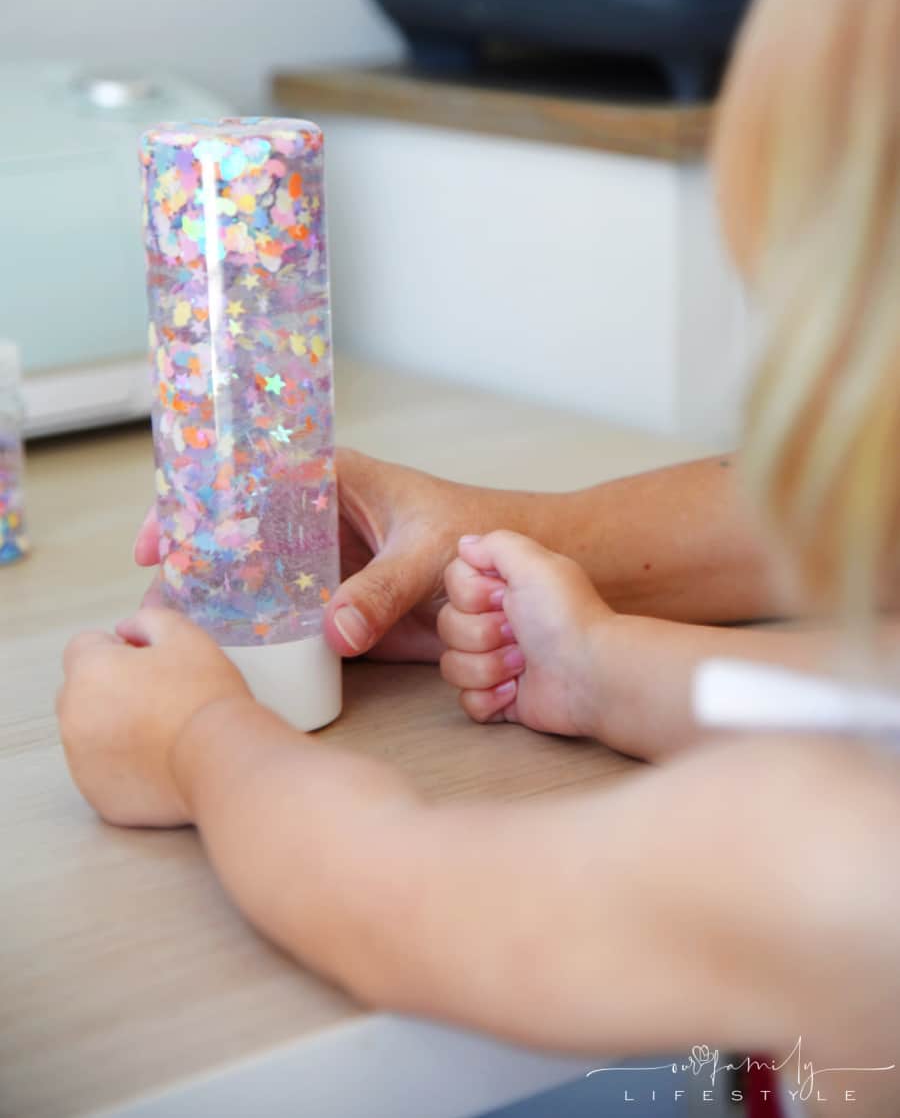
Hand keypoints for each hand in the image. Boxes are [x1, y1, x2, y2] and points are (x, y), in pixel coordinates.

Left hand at [58, 609, 251, 827]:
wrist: (223, 760)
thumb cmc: (205, 694)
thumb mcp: (184, 636)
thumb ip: (147, 620)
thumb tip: (125, 629)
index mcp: (88, 671)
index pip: (85, 646)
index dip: (120, 650)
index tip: (151, 665)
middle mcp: (73, 716)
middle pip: (81, 690)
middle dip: (109, 688)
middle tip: (158, 698)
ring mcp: (81, 761)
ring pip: (88, 732)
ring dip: (112, 726)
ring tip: (162, 733)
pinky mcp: (96, 795)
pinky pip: (101, 770)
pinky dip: (121, 765)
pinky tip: (158, 761)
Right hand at [135, 448, 541, 663]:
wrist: (517, 574)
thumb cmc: (478, 530)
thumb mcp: (426, 551)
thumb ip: (384, 589)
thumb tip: (335, 631)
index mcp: (329, 479)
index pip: (245, 477)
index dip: (194, 503)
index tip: (160, 538)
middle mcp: (313, 520)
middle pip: (236, 534)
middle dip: (192, 562)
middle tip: (156, 601)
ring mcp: (320, 566)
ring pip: (253, 581)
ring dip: (217, 604)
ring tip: (175, 634)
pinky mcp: (335, 607)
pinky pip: (285, 621)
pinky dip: (257, 637)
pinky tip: (226, 657)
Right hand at [438, 531, 615, 735]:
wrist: (591, 675)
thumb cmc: (565, 617)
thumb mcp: (533, 563)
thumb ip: (495, 544)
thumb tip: (466, 544)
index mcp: (506, 588)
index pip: (454, 584)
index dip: (471, 594)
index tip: (504, 596)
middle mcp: (498, 622)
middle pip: (448, 625)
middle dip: (481, 632)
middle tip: (517, 632)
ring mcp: (496, 662)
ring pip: (452, 664)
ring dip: (488, 665)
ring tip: (522, 662)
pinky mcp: (500, 699)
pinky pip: (466, 701)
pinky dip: (490, 697)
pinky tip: (516, 689)